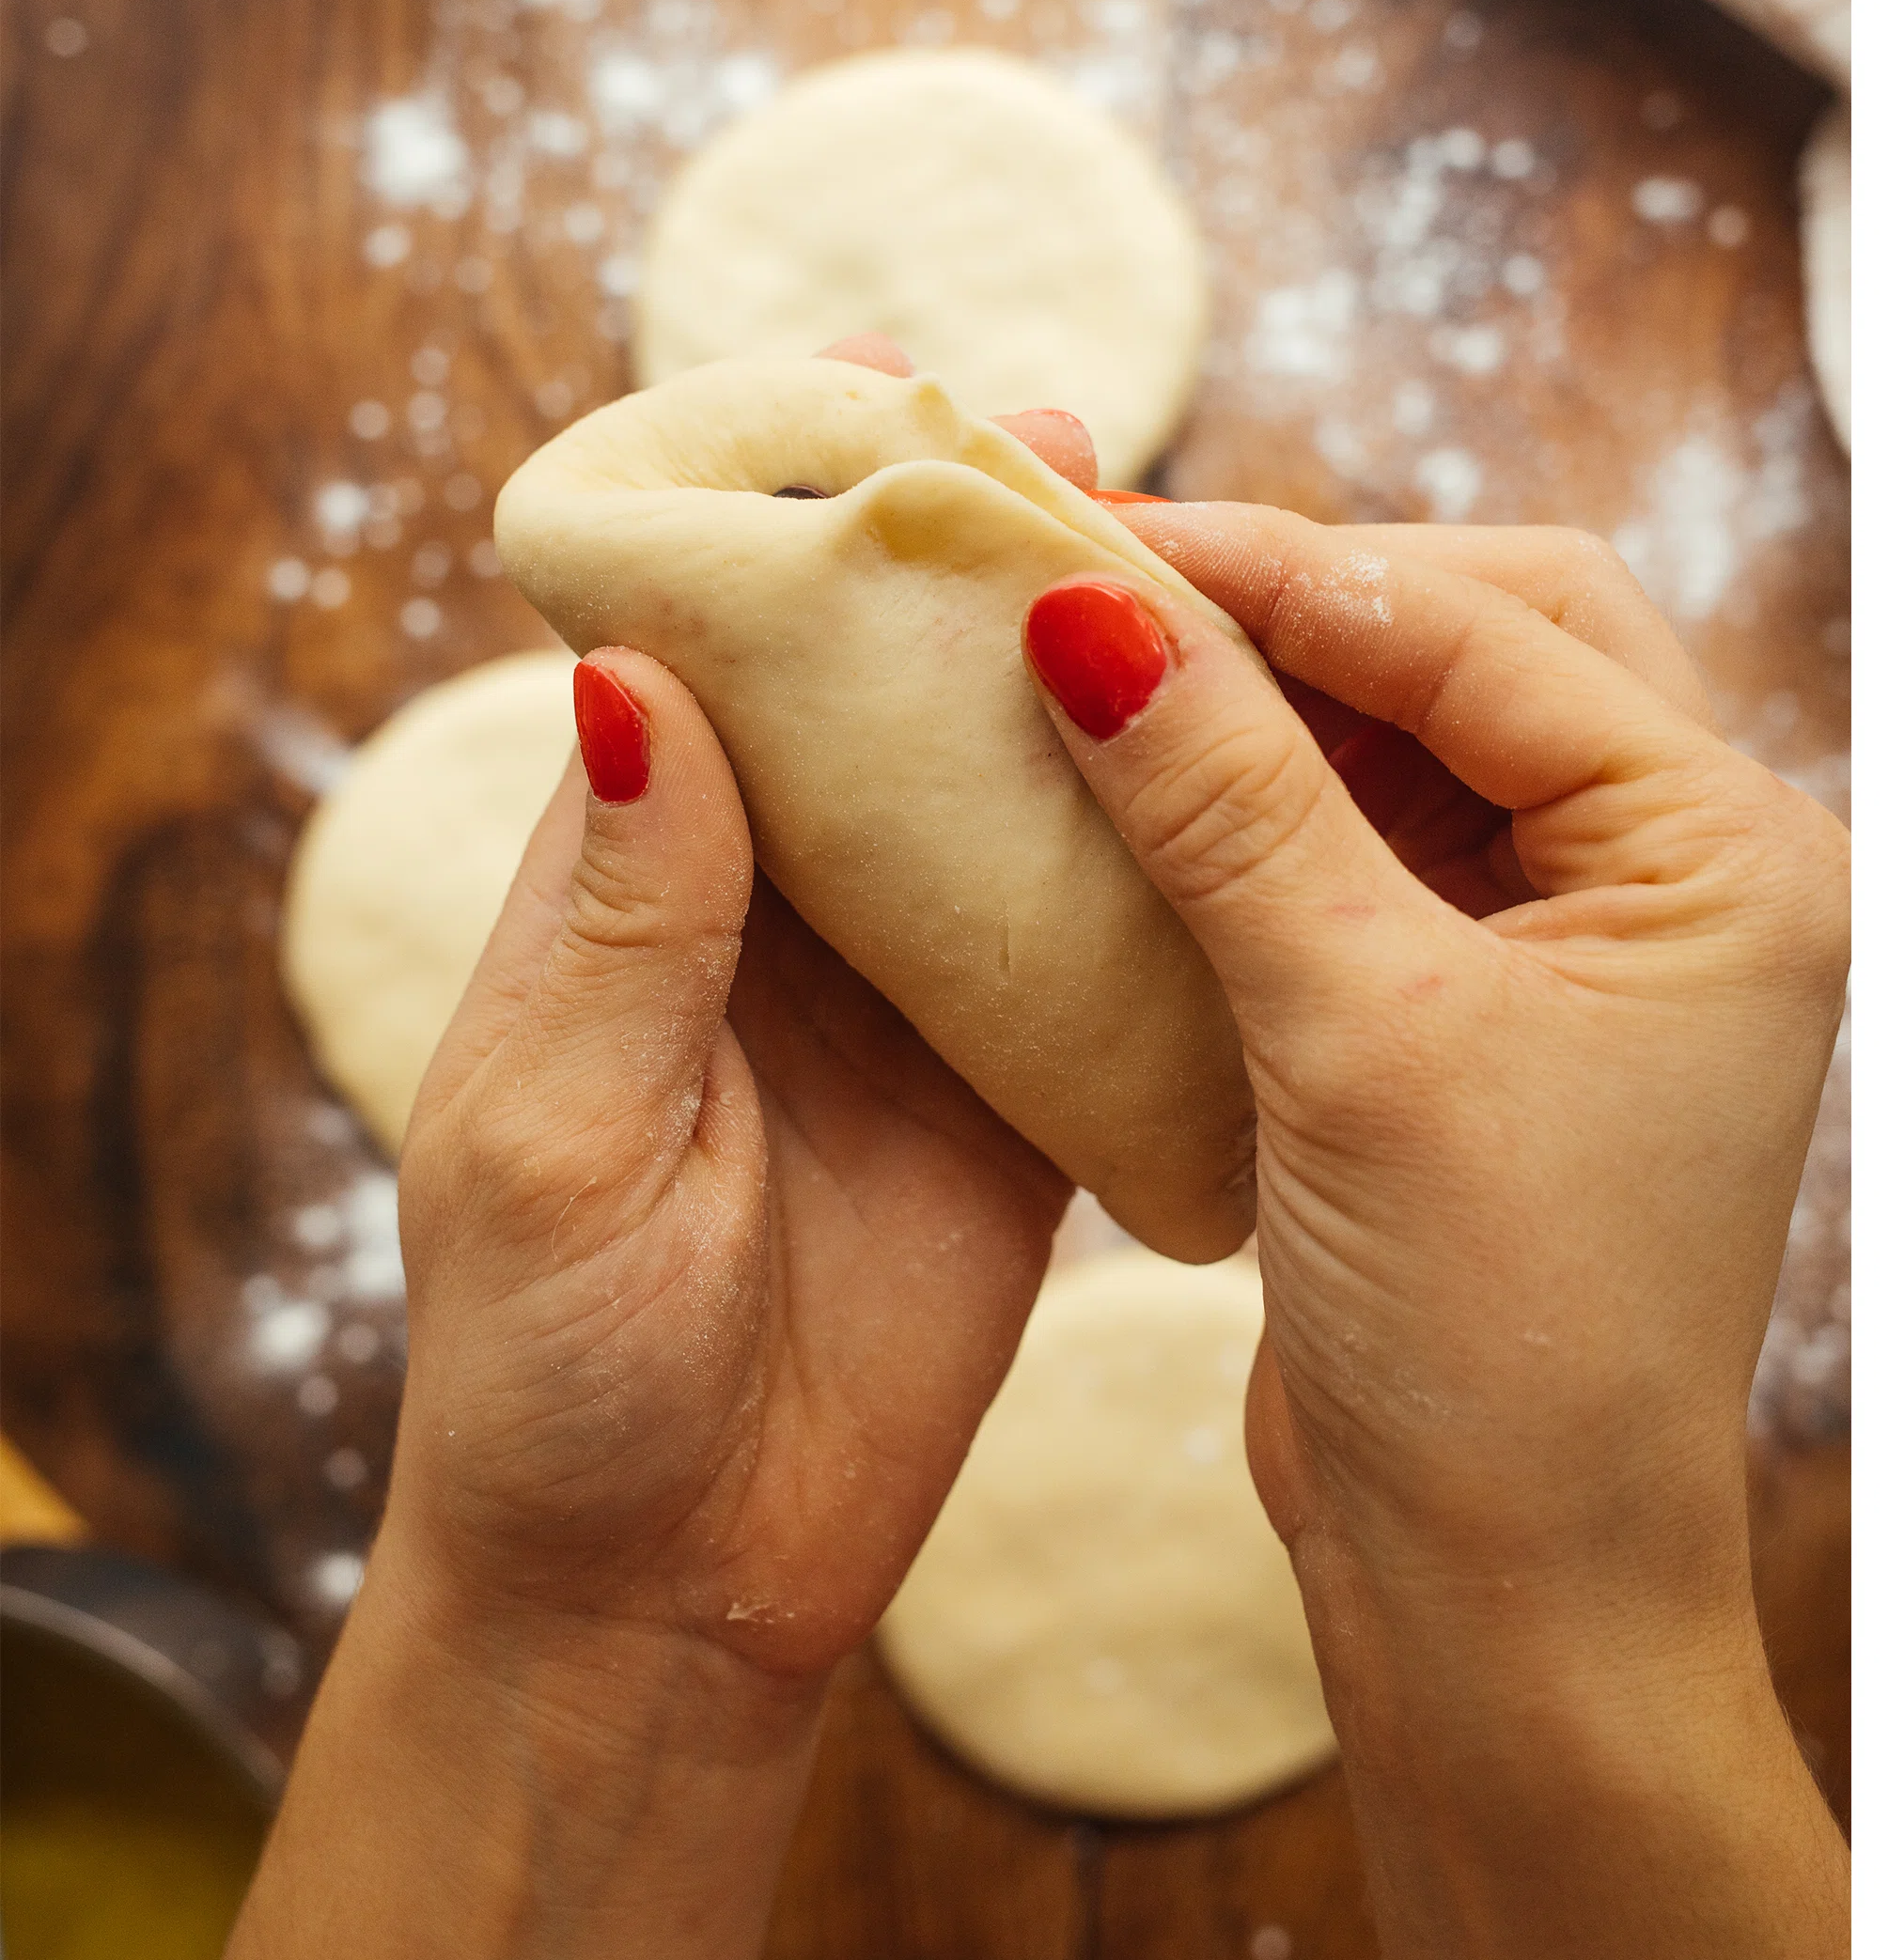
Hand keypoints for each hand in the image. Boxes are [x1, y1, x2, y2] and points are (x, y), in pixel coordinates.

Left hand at [233, 345, 1076, 1957]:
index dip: (798, 525)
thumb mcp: (556, 1140)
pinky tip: (1265, 774)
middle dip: (981, 573)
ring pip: (1017, 805)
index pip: (722, 660)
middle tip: (1086, 449)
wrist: (670, 1595)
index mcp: (642, 895)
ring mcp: (918, 1007)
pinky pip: (1110, 953)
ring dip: (1091, 693)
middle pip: (892, 704)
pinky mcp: (1024, 1099)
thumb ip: (624, 923)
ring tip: (1204, 564)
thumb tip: (642, 678)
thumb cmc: (552, 1377)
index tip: (887, 394)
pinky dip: (1176, 865)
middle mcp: (786, 922)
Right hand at [1015, 494, 1847, 1956]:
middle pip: (1490, 640)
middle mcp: (1689, 878)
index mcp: (1732, 858)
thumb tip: (1089, 604)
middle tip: (1101, 584)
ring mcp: (1593, 946)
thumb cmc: (1496, 1347)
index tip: (1090, 537)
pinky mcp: (1493, 1015)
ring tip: (1093, 663)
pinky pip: (1380, 845)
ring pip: (1426, 735)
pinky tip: (1140, 786)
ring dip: (1273, 699)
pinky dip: (1264, 808)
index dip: (1287, 573)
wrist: (1508, 1593)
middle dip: (1306, 605)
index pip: (1494, 631)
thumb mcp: (1356, 1038)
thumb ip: (1231, 804)